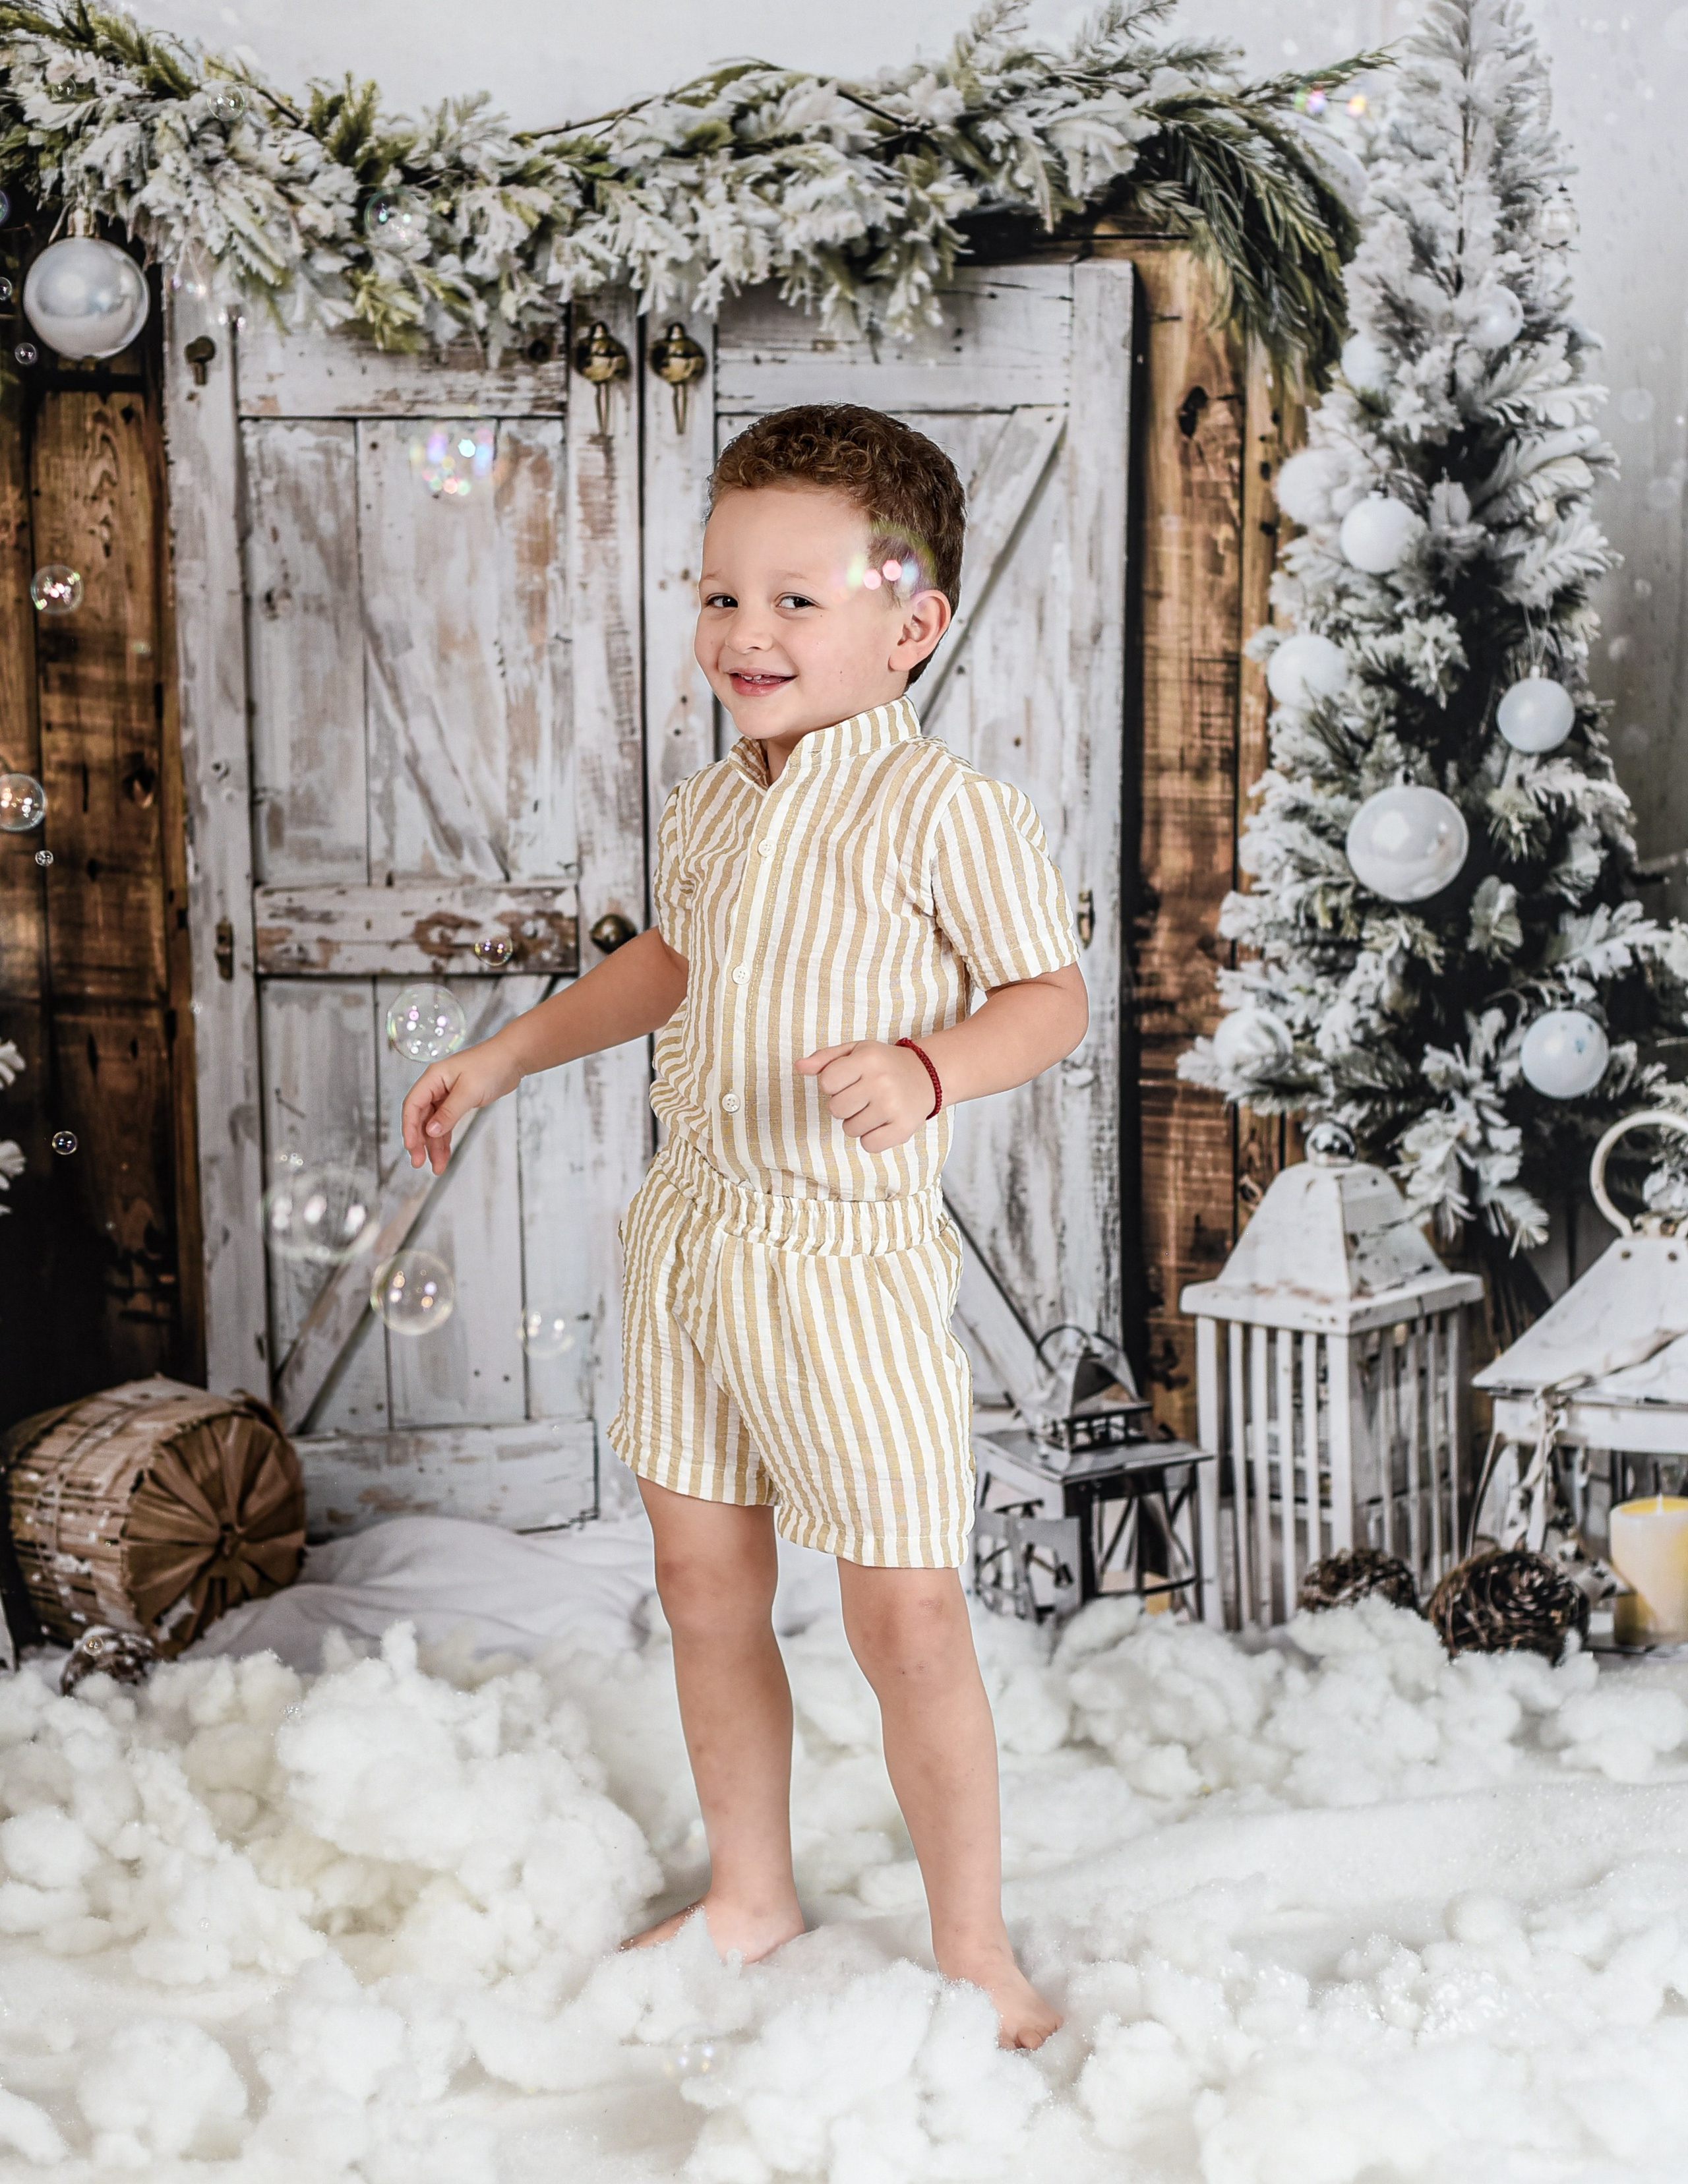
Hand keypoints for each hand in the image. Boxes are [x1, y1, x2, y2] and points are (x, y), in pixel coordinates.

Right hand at [400, 1037, 521, 1174]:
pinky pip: (446, 1123)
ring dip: (434, 1145)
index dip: (409, 1127)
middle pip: (420, 1117)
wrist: (513, 1058)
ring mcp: (446, 1095)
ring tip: (436, 1167)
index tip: (411, 1147)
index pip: (412, 1105)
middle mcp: (436, 1086)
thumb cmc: (491, 1066)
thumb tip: (430, 1132)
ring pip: (434, 1124)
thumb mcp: (469, 1091)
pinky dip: (445, 1139)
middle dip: (419, 1141)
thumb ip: (449, 1112)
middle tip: (419, 1163)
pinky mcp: (458, 1102)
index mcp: (433, 1078)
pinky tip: (444, 1155)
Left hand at [795, 1039, 934, 1152]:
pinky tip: (882, 1123)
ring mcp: (893, 1106)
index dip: (833, 1084)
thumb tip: (799, 1066)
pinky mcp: (903, 1128)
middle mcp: (881, 1082)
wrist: (927, 1075)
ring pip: (850, 1130)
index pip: (826, 1082)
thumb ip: (825, 1059)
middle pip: (836, 1109)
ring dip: (857, 1122)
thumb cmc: (884, 1064)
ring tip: (873, 1108)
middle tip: (862, 1096)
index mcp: (867, 1059)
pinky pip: (869, 1145)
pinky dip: (871, 1138)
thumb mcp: (856, 1051)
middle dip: (844, 1105)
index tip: (849, 1080)